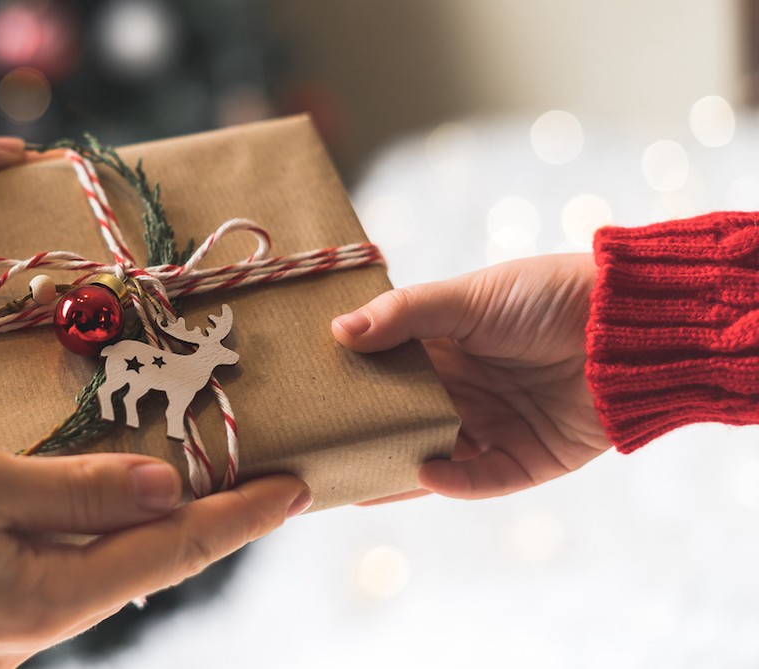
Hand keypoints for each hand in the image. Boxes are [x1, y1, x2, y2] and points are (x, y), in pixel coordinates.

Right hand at [0, 442, 310, 667]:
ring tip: (181, 480)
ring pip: (94, 572)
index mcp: (44, 600)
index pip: (168, 553)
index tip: (294, 490)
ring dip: (140, 528)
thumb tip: (168, 485)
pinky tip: (90, 508)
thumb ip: (76, 488)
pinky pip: (51, 575)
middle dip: (196, 523)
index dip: (237, 520)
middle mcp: (33, 630)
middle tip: (248, 475)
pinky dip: (85, 538)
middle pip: (137, 567)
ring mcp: (3, 634)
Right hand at [332, 254, 610, 499]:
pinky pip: (482, 480)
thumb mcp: (467, 297)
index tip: (307, 401)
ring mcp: (494, 429)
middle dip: (365, 441)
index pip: (384, 378)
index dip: (349, 390)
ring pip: (434, 459)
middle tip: (317, 454)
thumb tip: (336, 332)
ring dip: (399, 470)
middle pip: (403, 425)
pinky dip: (454, 481)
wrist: (629, 322)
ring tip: (357, 479)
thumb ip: (403, 315)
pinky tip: (427, 475)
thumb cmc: (547, 296)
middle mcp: (464, 393)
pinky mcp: (528, 461)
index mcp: (444, 352)